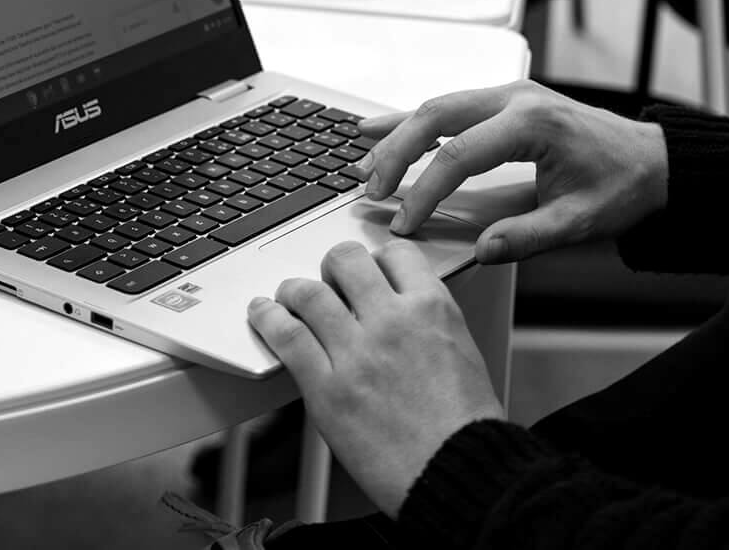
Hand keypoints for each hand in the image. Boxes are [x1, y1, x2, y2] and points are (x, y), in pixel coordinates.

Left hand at [248, 241, 503, 516]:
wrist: (459, 475)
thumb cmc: (466, 429)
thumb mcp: (463, 355)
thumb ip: (428, 325)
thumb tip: (400, 312)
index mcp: (433, 311)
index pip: (396, 254)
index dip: (376, 259)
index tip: (367, 270)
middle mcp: (393, 322)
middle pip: (346, 260)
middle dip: (332, 266)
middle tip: (327, 280)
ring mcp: (357, 353)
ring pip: (308, 293)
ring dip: (293, 290)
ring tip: (288, 297)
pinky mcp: (326, 388)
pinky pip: (285, 336)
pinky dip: (267, 319)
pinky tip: (263, 315)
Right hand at [359, 81, 669, 262]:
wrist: (657, 161)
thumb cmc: (625, 185)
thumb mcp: (580, 221)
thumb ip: (528, 237)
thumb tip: (483, 250)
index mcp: (531, 124)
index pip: (458, 156)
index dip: (425, 192)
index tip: (405, 222)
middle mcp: (515, 100)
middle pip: (435, 118)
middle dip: (396, 154)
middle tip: (371, 188)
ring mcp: (509, 95)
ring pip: (437, 106)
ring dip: (398, 134)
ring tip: (364, 160)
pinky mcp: (506, 102)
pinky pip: (450, 106)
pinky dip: (415, 120)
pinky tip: (385, 128)